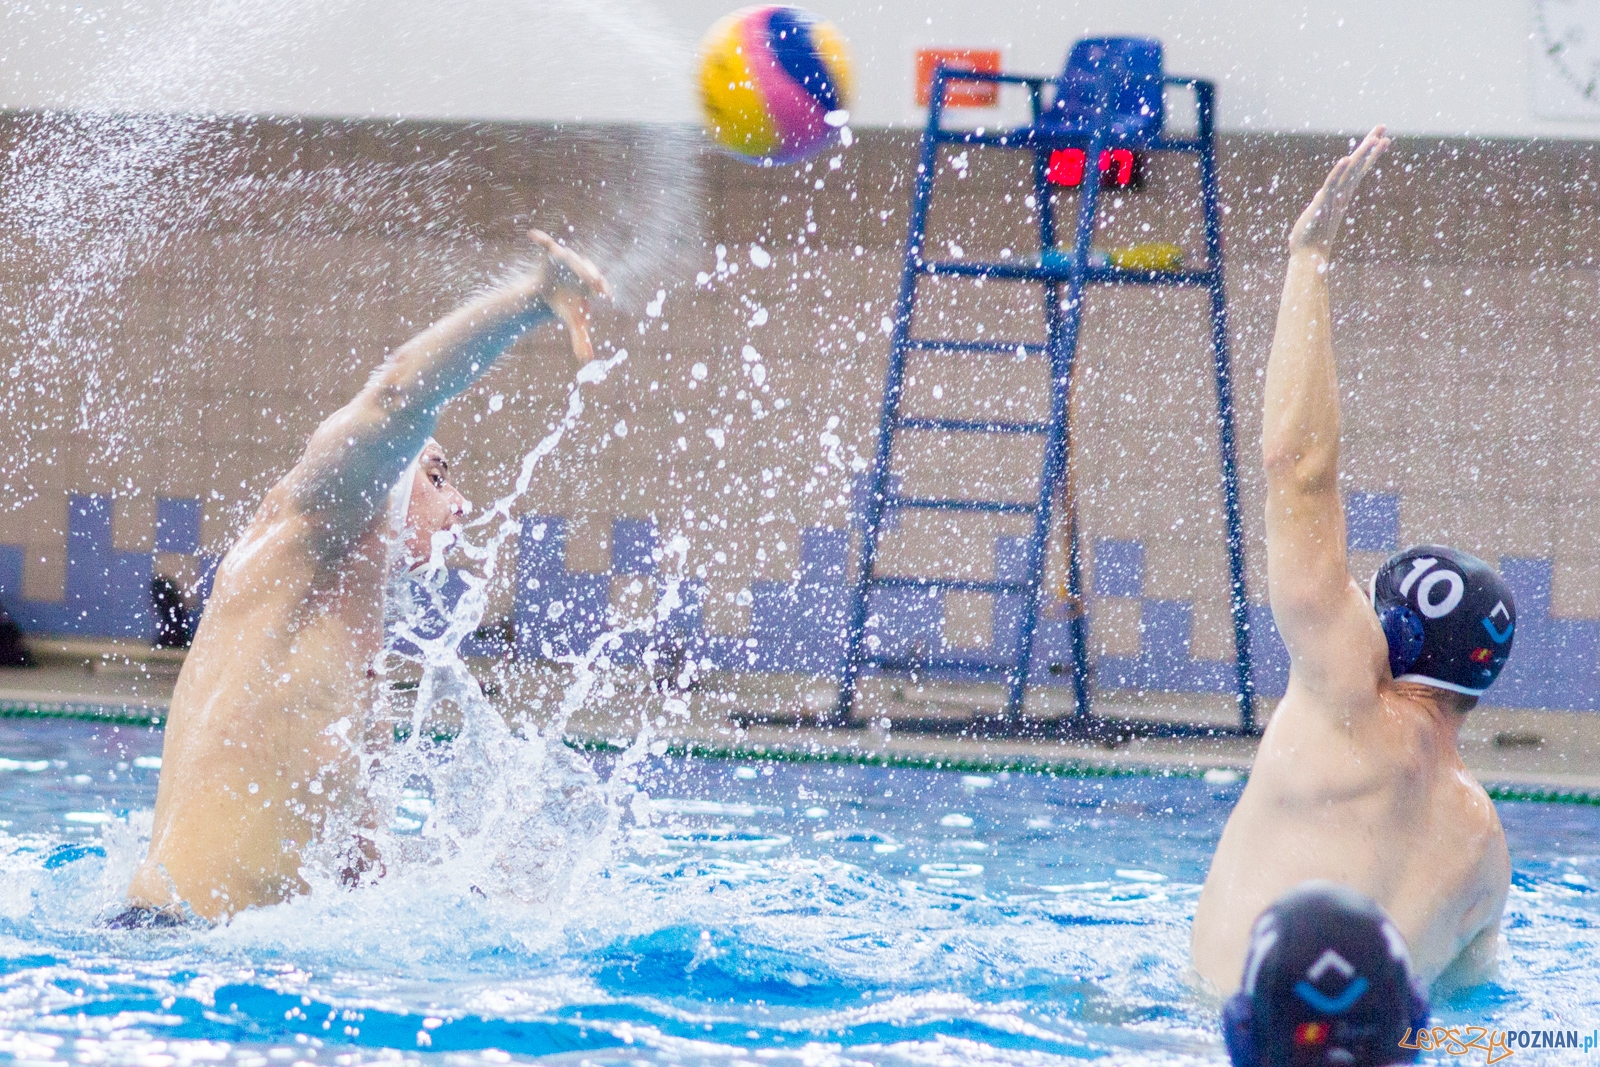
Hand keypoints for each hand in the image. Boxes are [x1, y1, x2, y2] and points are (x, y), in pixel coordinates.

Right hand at [529, 229, 610, 362]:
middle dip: (587, 271)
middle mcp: (580, 267)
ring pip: (567, 256)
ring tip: (560, 255)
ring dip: (564, 255)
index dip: (601, 287)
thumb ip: (580, 339)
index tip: (604, 293)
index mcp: (590, 282)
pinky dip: (539, 239)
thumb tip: (586, 360)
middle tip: (591, 277)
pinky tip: (532, 235)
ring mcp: (565, 259)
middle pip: (585, 268)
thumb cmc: (568, 306)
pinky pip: (544, 244)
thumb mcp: (575, 322)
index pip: (599, 283)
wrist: (550, 294)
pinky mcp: (550, 254)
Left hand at [1289, 126, 1390, 259]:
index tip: (1382, 139)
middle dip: (1369, 147)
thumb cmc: (1311, 239)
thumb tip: (1323, 195)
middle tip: (1383, 129)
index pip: (1357, 170)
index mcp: (1342, 195)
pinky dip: (1338, 172)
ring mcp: (1334, 199)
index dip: (1369, 154)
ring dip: (1362, 155)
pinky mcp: (1322, 204)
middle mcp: (1341, 195)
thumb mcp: (1320, 213)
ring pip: (1349, 172)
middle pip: (1358, 166)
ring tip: (1375, 139)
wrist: (1308, 257)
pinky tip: (1345, 159)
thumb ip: (1324, 204)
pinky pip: (1332, 185)